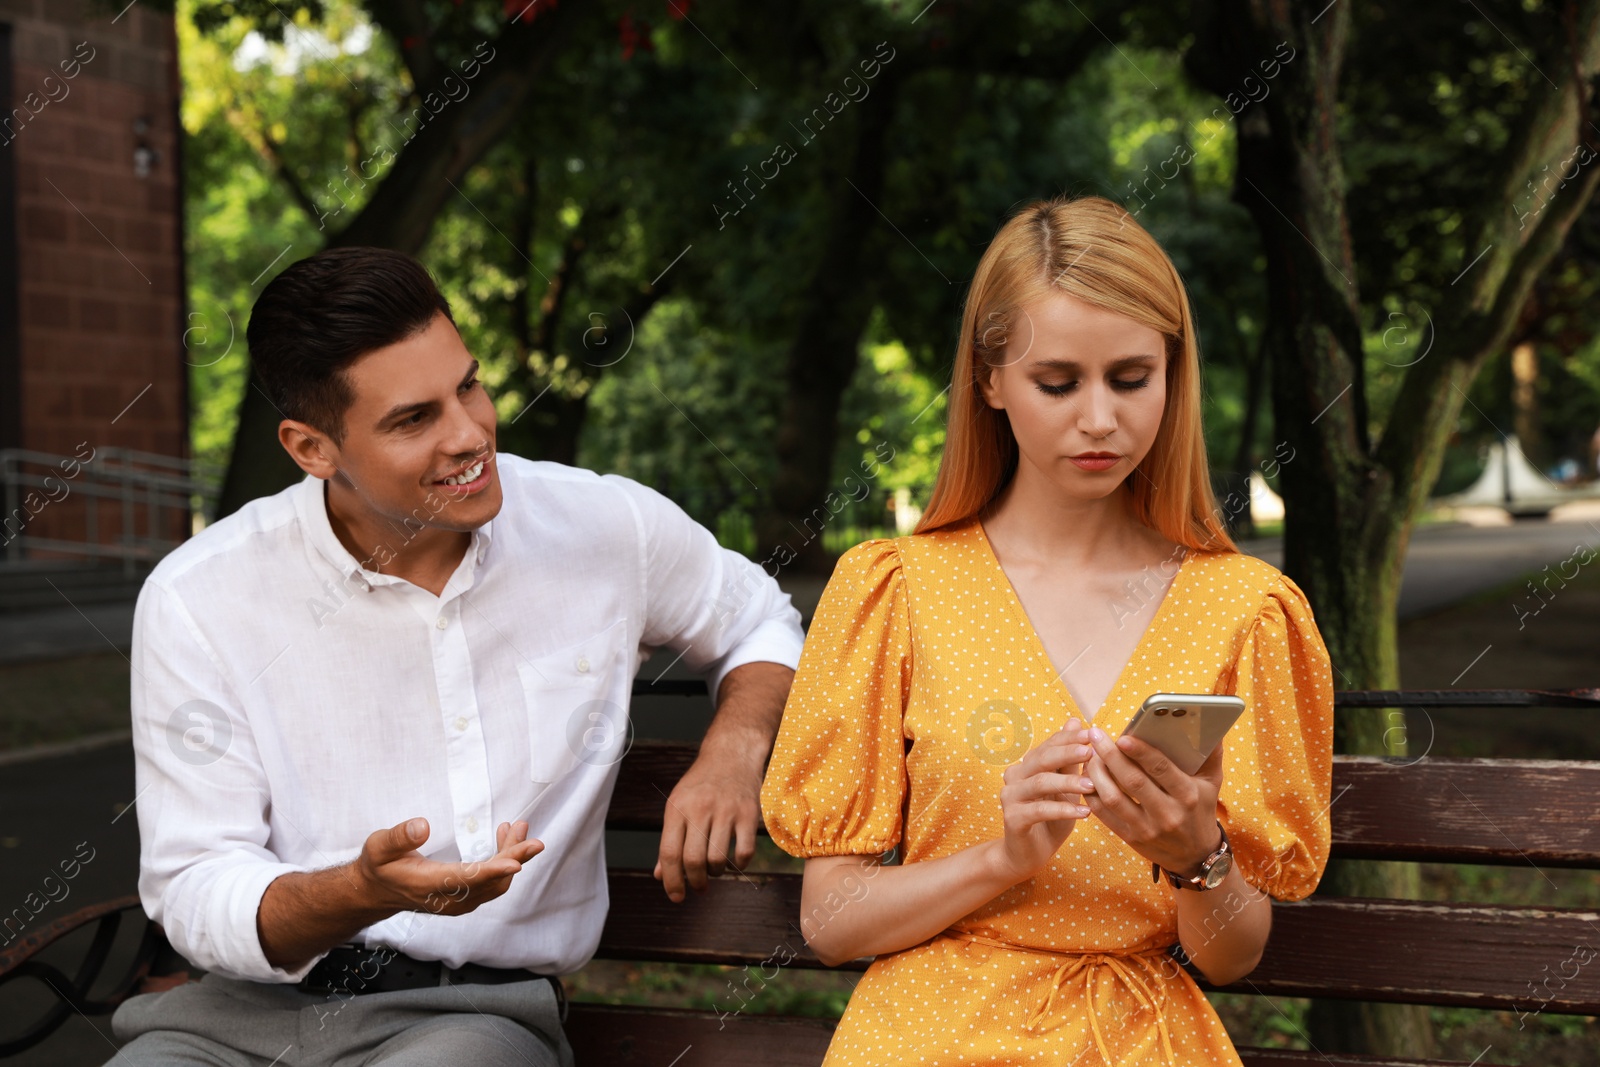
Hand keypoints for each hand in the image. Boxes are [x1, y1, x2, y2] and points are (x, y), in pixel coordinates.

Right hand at [355, 817, 543, 915]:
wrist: (375, 892)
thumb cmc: (379, 866)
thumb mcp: (379, 847)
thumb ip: (399, 837)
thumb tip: (422, 825)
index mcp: (428, 885)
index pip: (467, 879)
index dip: (494, 870)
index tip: (517, 862)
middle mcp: (448, 899)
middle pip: (490, 882)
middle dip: (513, 857)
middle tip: (528, 834)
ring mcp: (458, 903)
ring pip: (495, 884)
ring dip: (511, 857)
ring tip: (517, 829)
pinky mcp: (463, 900)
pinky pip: (491, 885)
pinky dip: (503, 864)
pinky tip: (504, 840)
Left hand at [654, 749, 760, 901]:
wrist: (731, 753)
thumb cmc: (701, 784)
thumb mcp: (678, 805)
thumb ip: (670, 840)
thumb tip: (659, 875)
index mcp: (677, 808)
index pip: (669, 853)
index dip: (670, 880)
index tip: (676, 896)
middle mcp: (700, 808)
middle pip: (692, 860)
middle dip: (694, 882)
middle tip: (698, 887)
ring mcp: (726, 810)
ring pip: (717, 859)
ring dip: (715, 873)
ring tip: (714, 870)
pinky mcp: (749, 813)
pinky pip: (744, 851)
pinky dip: (739, 864)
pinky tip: (734, 860)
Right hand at [991, 718, 1094, 884]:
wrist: (1028, 855)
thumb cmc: (1050, 820)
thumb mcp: (1065, 789)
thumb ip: (1069, 760)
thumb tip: (1074, 721)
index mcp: (1027, 765)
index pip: (1048, 745)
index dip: (1069, 738)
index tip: (1092, 732)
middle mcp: (1014, 776)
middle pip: (1042, 759)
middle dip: (1068, 753)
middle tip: (1091, 751)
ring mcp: (1010, 797)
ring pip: (1041, 783)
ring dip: (1068, 782)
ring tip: (1092, 785)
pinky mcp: (1012, 818)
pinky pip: (1040, 810)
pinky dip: (1064, 810)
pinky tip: (1085, 813)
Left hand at [1082, 726, 1224, 876]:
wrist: (1195, 855)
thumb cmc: (1200, 809)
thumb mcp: (1212, 783)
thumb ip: (1211, 754)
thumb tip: (1210, 724)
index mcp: (1187, 795)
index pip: (1161, 769)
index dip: (1141, 752)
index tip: (1123, 736)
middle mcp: (1167, 813)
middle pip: (1132, 781)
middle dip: (1110, 755)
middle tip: (1095, 735)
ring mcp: (1147, 828)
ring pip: (1113, 798)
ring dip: (1096, 774)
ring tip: (1089, 756)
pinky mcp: (1131, 838)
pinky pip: (1104, 815)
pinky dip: (1091, 795)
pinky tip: (1087, 777)